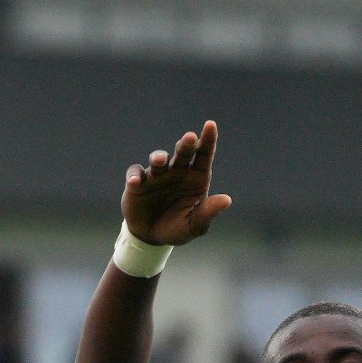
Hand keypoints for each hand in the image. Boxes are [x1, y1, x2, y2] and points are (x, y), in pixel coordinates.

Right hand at [121, 120, 231, 245]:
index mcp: (196, 177)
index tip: (210, 125)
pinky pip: (135, 173)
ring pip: (159, 159)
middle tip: (190, 137)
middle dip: (186, 144)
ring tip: (159, 160)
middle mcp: (178, 171)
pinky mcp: (137, 183)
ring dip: (159, 157)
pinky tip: (136, 182)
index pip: (204, 154)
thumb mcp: (195, 225)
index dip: (208, 139)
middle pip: (183, 152)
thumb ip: (208, 212)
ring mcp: (157, 175)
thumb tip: (227, 200)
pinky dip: (134, 176)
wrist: (150, 237)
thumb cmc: (177, 228)